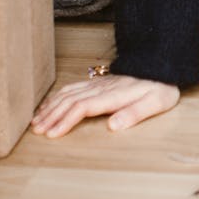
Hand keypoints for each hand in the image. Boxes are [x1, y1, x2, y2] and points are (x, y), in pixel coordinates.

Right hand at [30, 72, 179, 137]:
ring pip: (68, 93)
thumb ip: (135, 113)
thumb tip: (113, 125)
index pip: (83, 107)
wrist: (162, 65)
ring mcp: (99, 83)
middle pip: (70, 101)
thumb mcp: (156, 102)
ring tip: (37, 120)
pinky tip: (49, 103)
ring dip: (51, 107)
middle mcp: (102, 87)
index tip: (53, 133)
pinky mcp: (98, 81)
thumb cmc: (160, 86)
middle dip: (51, 116)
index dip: (66, 120)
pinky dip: (57, 96)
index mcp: (114, 94)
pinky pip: (73, 86)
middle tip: (37, 131)